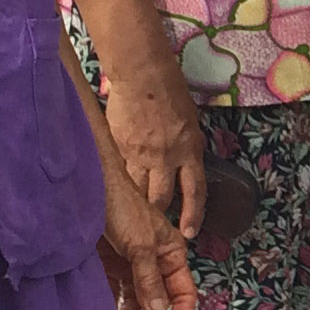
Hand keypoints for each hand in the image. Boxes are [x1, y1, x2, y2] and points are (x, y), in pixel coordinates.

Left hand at [98, 164, 197, 309]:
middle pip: (160, 299)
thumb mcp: (140, 244)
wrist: (86, 189)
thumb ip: (149, 279)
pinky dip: (115, 304)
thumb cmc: (121, 206)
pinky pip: (116, 291)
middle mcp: (154, 260)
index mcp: (171, 252)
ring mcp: (131, 264)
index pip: (184, 291)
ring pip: (137, 298)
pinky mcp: (110, 265)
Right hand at [103, 69, 207, 239]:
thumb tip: (180, 166)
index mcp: (190, 150)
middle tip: (155, 223)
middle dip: (159, 213)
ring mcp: (141, 156)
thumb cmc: (169, 91)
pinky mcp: (119, 150)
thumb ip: (186, 148)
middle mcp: (167, 158)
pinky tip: (114, 188)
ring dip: (137, 202)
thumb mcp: (190, 123)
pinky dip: (118, 183)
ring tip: (132, 209)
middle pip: (162, 198)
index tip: (190, 233)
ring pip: (138, 191)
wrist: (142, 76)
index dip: (192, 215)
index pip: (195, 192)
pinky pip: (120, 174)